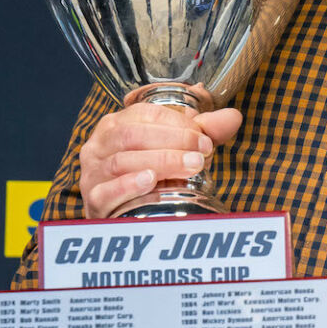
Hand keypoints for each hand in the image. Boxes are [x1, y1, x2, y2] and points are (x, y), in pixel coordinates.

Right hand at [79, 100, 243, 218]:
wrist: (122, 214)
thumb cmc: (150, 175)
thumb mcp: (177, 150)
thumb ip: (203, 133)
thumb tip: (232, 117)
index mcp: (117, 124)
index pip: (143, 114)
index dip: (176, 122)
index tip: (203, 137)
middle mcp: (100, 145)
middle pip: (132, 135)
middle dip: (172, 142)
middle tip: (202, 153)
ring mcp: (94, 173)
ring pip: (122, 161)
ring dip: (161, 161)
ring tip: (190, 166)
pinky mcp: (94, 200)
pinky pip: (107, 191)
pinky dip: (129, 185)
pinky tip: (150, 181)